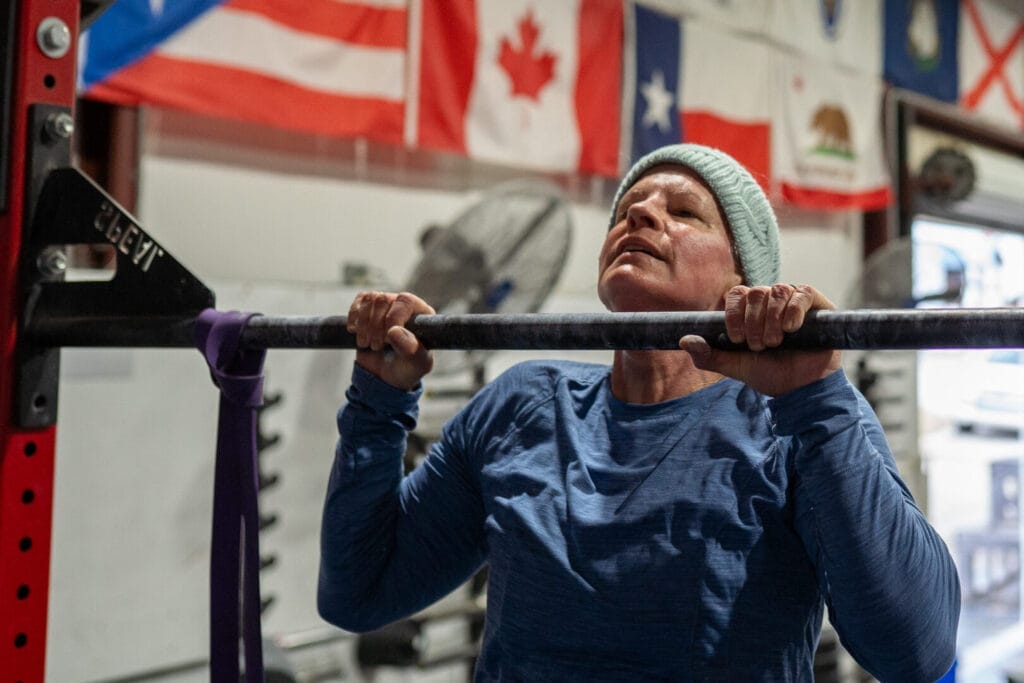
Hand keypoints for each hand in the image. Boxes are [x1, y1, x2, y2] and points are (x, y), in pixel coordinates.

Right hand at [346, 291, 434, 390]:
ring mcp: (385, 305)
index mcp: (421, 314)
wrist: (385, 376)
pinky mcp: (368, 308)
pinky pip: (359, 301)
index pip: (405, 301)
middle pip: (383, 299)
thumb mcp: (415, 364)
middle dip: (375, 326)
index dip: (393, 318)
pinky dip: (354, 318)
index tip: (387, 339)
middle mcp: (403, 306)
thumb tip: (394, 331)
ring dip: (363, 324)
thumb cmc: (406, 368)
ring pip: (369, 299)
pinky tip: (356, 332)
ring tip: (367, 343)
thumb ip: (410, 349)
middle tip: (377, 347)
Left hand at [679, 284, 841, 396]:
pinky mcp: (817, 306)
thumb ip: (709, 355)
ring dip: (771, 319)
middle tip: (758, 346)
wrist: (801, 389)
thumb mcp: (735, 366)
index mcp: (751, 311)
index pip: (737, 295)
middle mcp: (772, 302)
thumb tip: (683, 340)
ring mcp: (794, 301)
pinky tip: (791, 328)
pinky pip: (802, 293)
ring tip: (775, 343)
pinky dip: (793, 309)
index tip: (737, 339)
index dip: (734, 313)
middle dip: (753, 321)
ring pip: (777, 291)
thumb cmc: (769, 375)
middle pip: (756, 292)